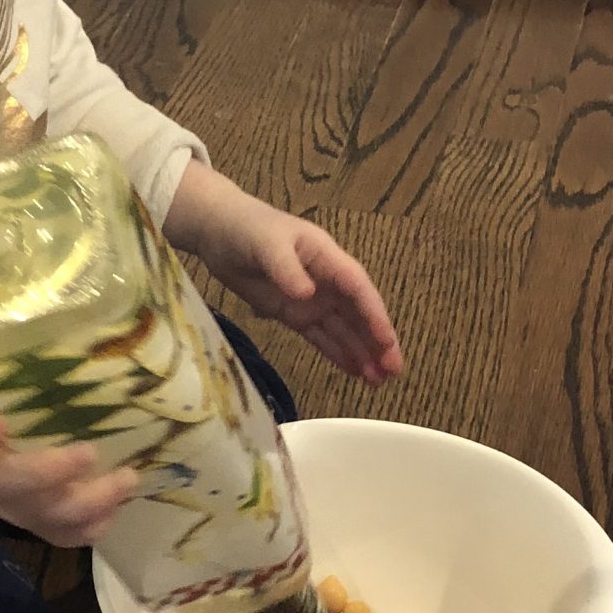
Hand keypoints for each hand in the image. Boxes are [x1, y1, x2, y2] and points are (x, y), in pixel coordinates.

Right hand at [0, 358, 140, 546]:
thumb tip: (45, 343)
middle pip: (1, 484)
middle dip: (47, 473)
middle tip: (89, 452)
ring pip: (34, 516)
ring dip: (83, 504)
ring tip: (126, 478)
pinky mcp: (22, 518)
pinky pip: (54, 534)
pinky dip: (88, 526)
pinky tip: (117, 505)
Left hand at [165, 165, 403, 385]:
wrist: (219, 231)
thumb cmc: (247, 229)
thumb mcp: (266, 244)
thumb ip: (286, 268)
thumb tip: (307, 295)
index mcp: (327, 258)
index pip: (358, 289)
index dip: (374, 316)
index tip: (386, 342)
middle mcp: (326, 281)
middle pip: (358, 314)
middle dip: (377, 342)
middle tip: (393, 371)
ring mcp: (311, 300)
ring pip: (343, 330)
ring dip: (362, 353)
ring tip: (378, 383)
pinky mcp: (293, 314)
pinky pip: (321, 337)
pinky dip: (338, 353)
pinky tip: (355, 372)